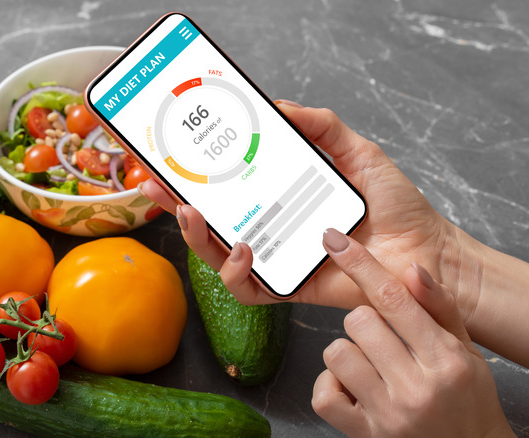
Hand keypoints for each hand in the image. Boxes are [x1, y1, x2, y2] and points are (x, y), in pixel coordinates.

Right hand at [139, 101, 467, 311]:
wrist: (424, 249)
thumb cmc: (393, 206)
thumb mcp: (355, 152)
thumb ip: (320, 126)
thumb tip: (277, 106)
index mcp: (278, 199)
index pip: (224, 189)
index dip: (190, 176)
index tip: (165, 159)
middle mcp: (270, 231)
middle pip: (208, 224)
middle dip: (174, 204)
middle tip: (157, 184)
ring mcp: (276, 262)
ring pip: (216, 259)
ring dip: (197, 238)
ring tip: (194, 214)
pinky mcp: (288, 288)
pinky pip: (247, 290)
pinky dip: (237, 272)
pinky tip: (244, 249)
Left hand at [311, 228, 512, 437]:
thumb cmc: (466, 397)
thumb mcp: (466, 350)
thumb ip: (439, 307)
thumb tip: (410, 267)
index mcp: (444, 359)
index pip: (393, 299)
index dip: (360, 264)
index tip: (335, 239)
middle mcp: (416, 387)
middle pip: (358, 321)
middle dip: (365, 323)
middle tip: (382, 340)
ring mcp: (388, 414)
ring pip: (337, 353)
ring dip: (347, 353)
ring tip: (370, 365)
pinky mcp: (365, 435)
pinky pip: (323, 396)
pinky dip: (331, 386)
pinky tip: (352, 388)